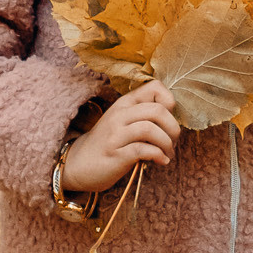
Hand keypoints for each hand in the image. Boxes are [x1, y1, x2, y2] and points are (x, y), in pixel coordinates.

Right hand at [62, 81, 178, 192]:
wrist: (79, 164)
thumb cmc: (109, 143)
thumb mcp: (123, 122)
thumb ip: (142, 114)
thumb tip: (172, 117)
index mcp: (124, 103)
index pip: (155, 87)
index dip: (169, 102)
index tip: (168, 120)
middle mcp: (119, 115)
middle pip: (158, 110)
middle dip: (173, 128)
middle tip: (173, 141)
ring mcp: (116, 134)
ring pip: (151, 129)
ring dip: (167, 143)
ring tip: (167, 153)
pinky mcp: (116, 154)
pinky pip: (144, 150)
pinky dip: (158, 156)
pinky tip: (161, 161)